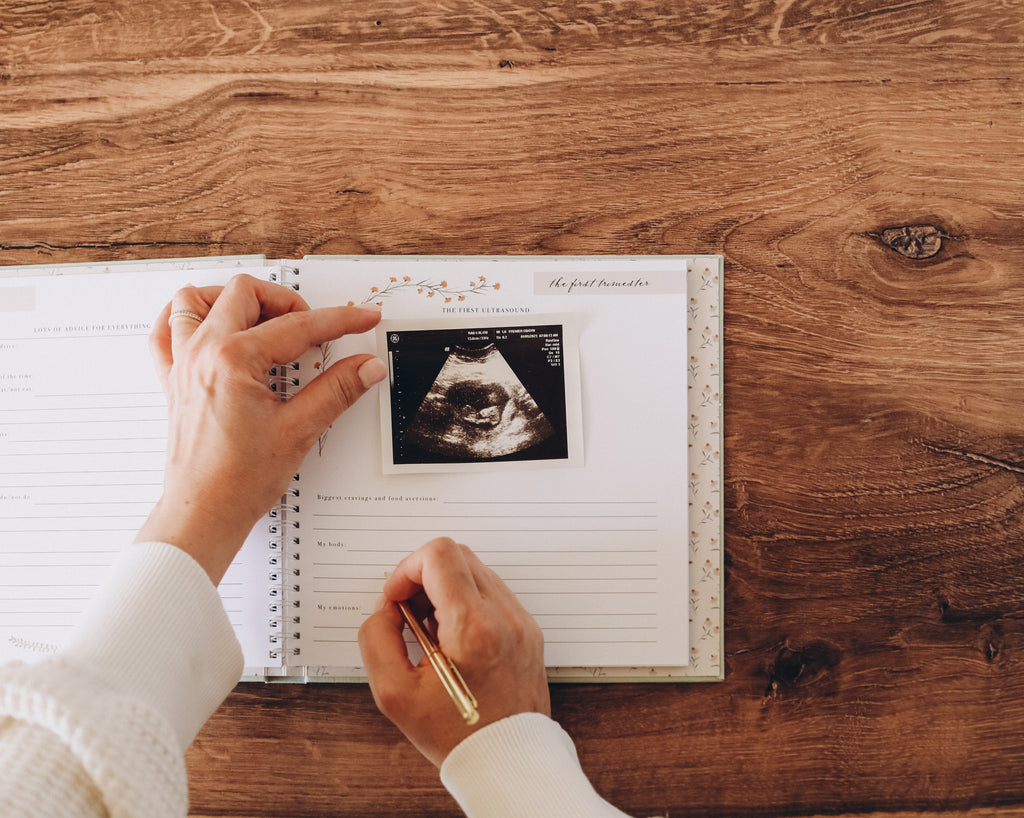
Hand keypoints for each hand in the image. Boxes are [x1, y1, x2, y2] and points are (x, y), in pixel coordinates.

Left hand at [136, 274, 385, 583]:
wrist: (204, 513)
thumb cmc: (238, 481)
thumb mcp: (299, 429)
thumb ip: (337, 389)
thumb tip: (365, 366)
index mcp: (233, 360)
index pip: (298, 326)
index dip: (339, 320)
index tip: (361, 318)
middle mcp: (202, 354)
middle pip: (245, 294)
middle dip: (287, 301)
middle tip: (314, 326)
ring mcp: (183, 365)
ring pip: (196, 301)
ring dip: (231, 299)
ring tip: (264, 318)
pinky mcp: (174, 381)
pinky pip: (165, 332)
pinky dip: (185, 318)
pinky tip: (211, 327)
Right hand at [359, 538, 550, 766]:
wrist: (509, 760)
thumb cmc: (458, 735)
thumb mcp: (395, 695)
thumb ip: (377, 640)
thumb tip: (384, 611)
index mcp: (473, 628)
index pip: (439, 556)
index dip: (406, 570)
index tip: (396, 600)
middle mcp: (504, 616)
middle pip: (457, 555)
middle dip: (424, 577)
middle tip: (410, 615)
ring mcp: (521, 620)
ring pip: (476, 570)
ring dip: (446, 589)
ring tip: (432, 632)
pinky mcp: (528, 629)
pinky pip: (492, 593)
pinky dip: (467, 603)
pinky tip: (454, 639)